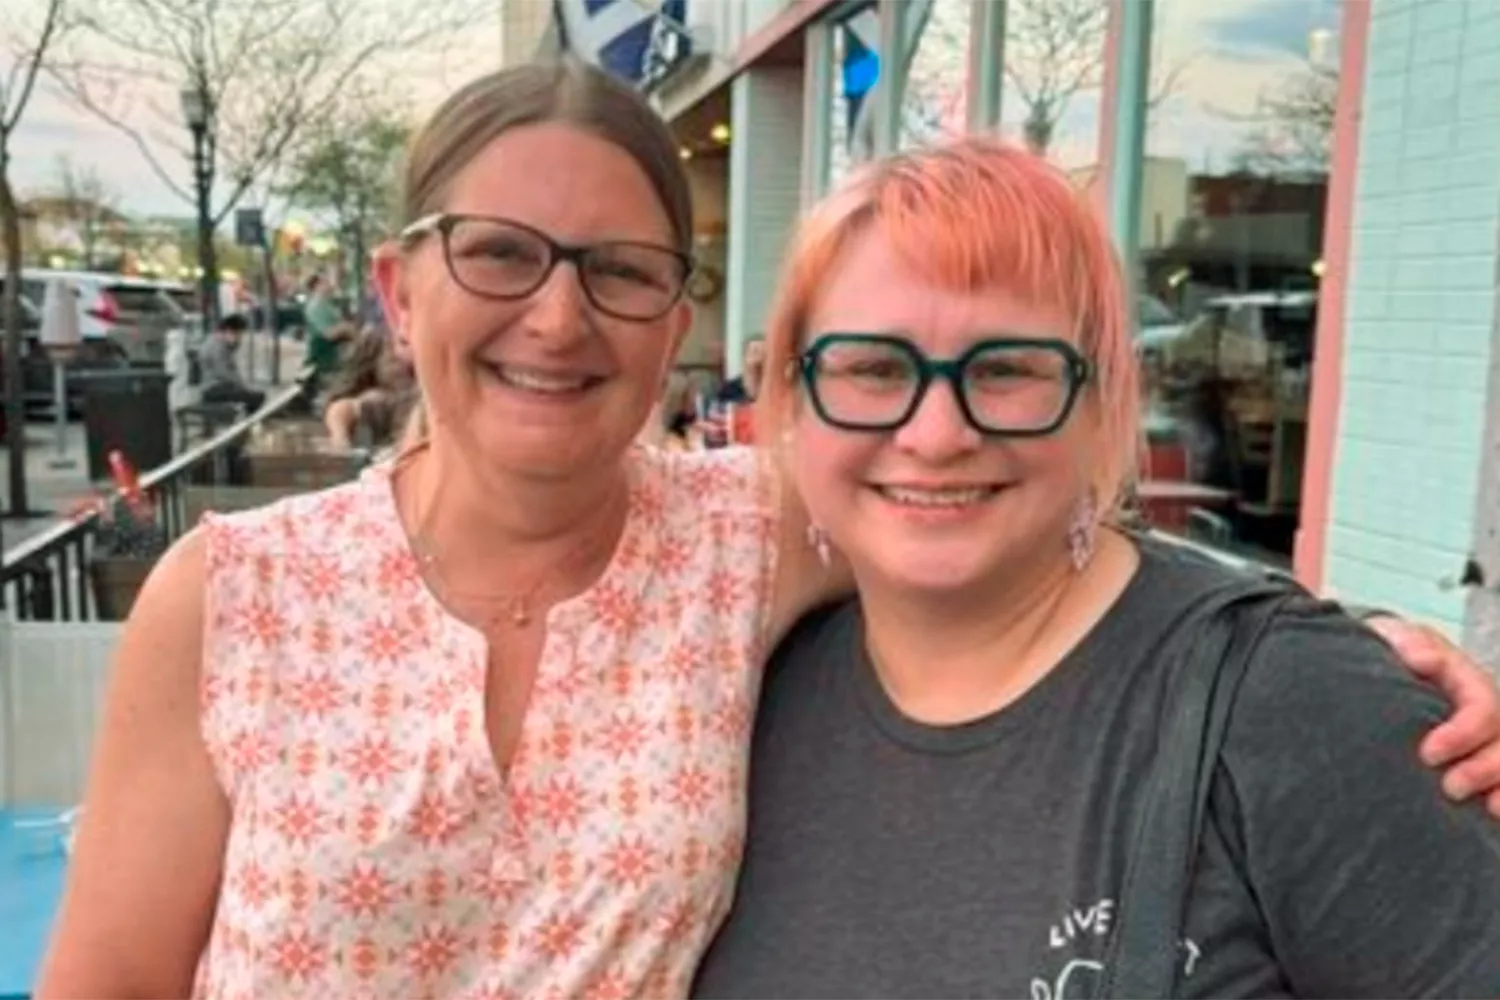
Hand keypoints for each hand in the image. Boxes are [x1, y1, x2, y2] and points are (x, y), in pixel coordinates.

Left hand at [1368, 617, 1499, 816]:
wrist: (1373, 674)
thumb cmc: (1383, 657)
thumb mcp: (1390, 640)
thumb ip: (1407, 644)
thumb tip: (1423, 658)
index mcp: (1467, 682)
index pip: (1483, 709)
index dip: (1464, 734)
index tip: (1428, 755)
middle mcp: (1486, 712)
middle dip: (1486, 768)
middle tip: (1449, 788)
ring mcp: (1487, 740)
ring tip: (1486, 808)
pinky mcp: (1481, 766)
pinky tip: (1492, 813)